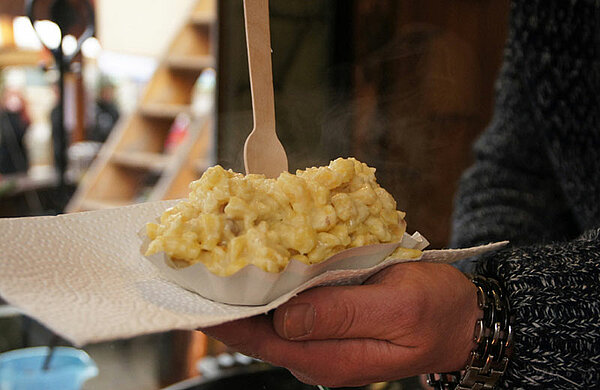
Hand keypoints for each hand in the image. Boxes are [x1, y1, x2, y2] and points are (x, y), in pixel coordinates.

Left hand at [202, 262, 480, 387]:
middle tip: (200, 255)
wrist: (464, 321)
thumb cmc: (438, 310)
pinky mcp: (329, 325)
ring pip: (269, 317)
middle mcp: (315, 354)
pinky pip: (289, 308)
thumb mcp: (399, 307)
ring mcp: (321, 341)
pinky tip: (263, 260)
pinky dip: (271, 284)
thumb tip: (285, 316)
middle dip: (226, 296)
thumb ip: (342, 314)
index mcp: (328, 356)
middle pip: (256, 329)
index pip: (258, 338)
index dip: (222, 313)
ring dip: (246, 288)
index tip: (192, 283)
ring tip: (221, 252)